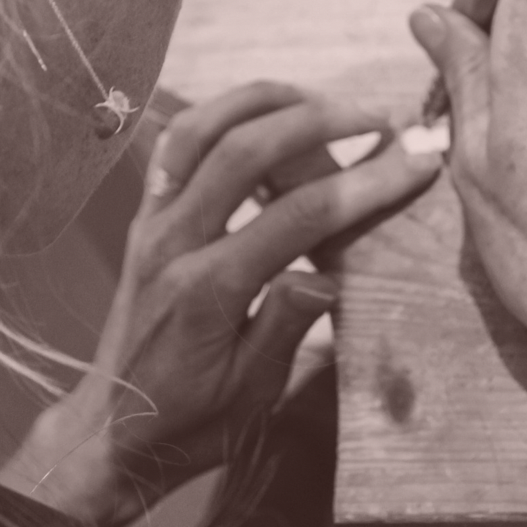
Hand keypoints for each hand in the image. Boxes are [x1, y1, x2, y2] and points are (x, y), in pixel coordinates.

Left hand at [0, 82, 440, 526]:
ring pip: (202, 128)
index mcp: (208, 290)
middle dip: (320, 121)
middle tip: (377, 117)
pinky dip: (218, 113)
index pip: (299, 216)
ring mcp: (152, 219)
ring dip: (265, 101)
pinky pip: (176, 143)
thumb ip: (286, 329)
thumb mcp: (250, 398)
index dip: (364, 182)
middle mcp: (173, 240)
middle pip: (247, 151)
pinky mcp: (145, 213)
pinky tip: (259, 111)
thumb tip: (328, 275)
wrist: (113, 428)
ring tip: (321, 99)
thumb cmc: (190, 418)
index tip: (414, 160)